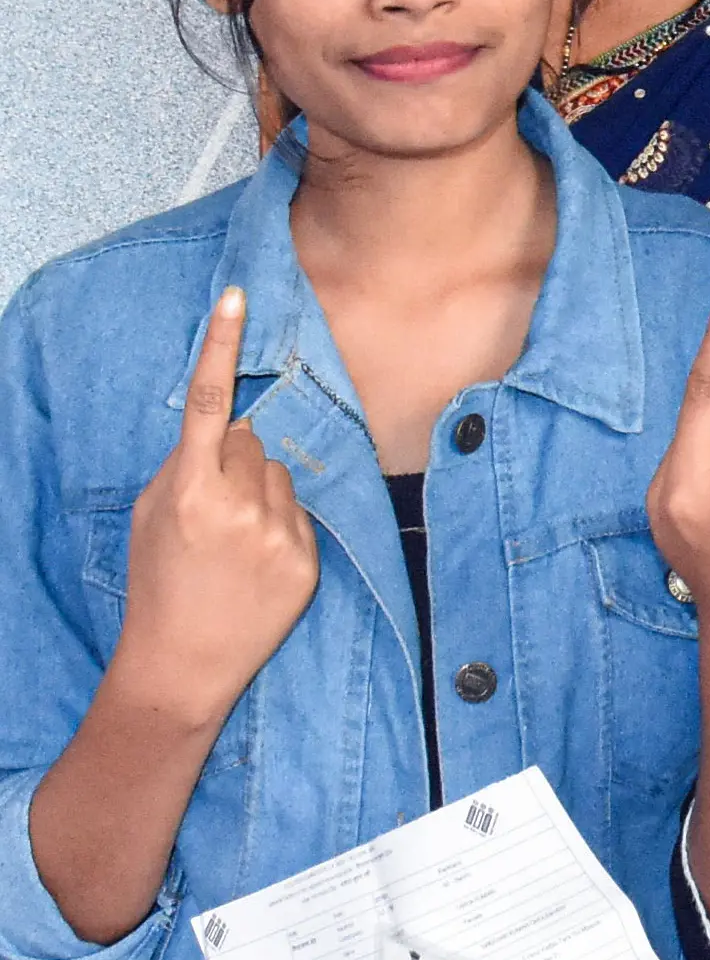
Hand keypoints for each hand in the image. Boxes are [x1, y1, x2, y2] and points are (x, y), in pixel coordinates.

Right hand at [114, 287, 317, 731]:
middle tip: (212, 511)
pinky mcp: (308, 559)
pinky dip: (282, 527)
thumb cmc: (159, 581)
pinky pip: (301, 513)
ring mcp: (278, 532)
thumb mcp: (152, 516)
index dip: (221, 344)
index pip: (209, 401)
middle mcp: (239, 504)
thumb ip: (186, 465)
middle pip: (252, 441)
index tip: (236, 298)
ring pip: (281, 474)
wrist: (182, 662)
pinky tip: (256, 563)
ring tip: (233, 543)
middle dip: (234, 463)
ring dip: (261, 493)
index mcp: (189, 489)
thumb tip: (232, 428)